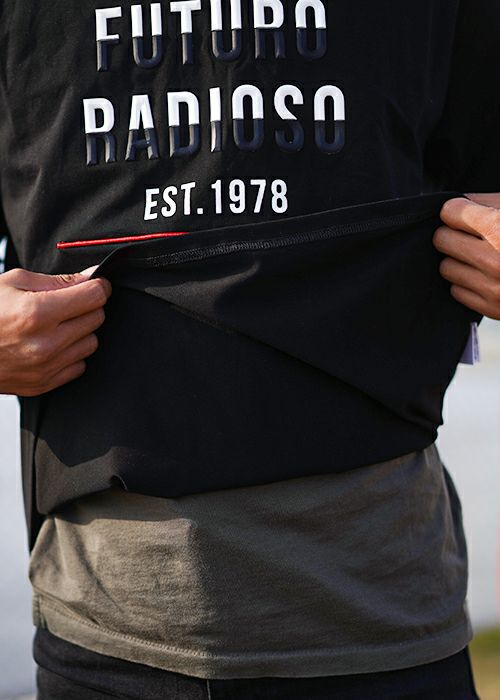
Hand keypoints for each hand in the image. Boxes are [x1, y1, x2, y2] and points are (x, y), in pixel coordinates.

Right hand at [0, 266, 111, 396]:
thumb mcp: (13, 282)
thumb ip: (57, 281)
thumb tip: (92, 277)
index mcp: (38, 312)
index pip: (95, 296)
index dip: (98, 286)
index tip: (94, 284)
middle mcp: (45, 343)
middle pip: (97, 318)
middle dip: (87, 306)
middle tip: (67, 303)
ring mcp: (45, 367)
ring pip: (91, 343)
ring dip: (80, 331)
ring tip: (55, 324)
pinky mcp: (44, 384)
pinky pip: (79, 365)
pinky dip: (70, 354)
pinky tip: (51, 344)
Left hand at [433, 193, 499, 319]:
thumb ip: (487, 202)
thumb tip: (458, 200)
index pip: (450, 212)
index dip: (457, 209)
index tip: (464, 212)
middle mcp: (496, 260)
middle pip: (442, 240)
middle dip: (453, 234)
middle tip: (469, 235)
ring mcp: (493, 288)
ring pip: (445, 267)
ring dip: (457, 260)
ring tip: (478, 256)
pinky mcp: (492, 308)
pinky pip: (456, 291)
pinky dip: (466, 283)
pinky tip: (483, 276)